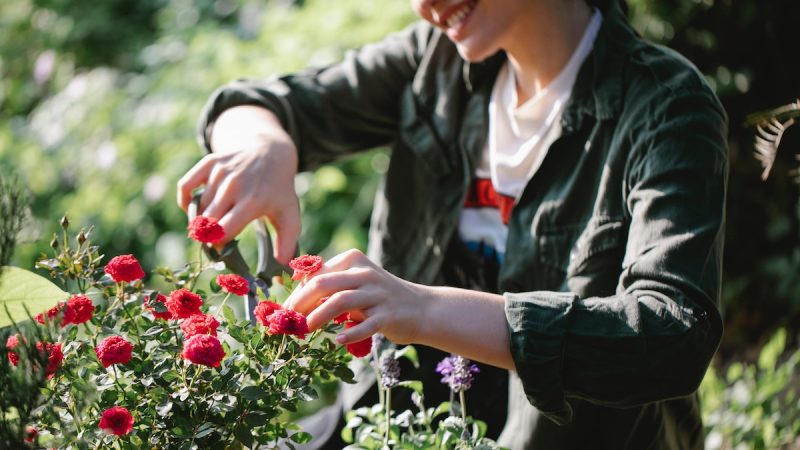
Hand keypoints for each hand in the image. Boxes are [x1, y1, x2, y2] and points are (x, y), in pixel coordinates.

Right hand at [177, 106, 299, 262]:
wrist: (271, 153)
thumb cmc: (279, 191)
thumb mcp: (289, 216)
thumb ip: (286, 245)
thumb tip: (279, 271)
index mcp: (253, 201)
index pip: (223, 231)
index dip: (218, 245)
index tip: (223, 249)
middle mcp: (235, 185)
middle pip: (206, 222)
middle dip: (207, 235)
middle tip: (216, 239)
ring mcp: (221, 172)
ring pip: (197, 208)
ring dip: (200, 220)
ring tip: (212, 224)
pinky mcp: (210, 163)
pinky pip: (185, 187)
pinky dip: (185, 201)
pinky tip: (195, 209)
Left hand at [286, 249, 513, 368]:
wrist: (421, 308)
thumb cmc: (379, 298)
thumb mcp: (355, 284)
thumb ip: (330, 286)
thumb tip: (293, 298)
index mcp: (354, 260)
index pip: (317, 274)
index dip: (297, 293)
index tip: (283, 311)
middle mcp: (366, 273)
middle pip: (324, 284)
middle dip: (301, 303)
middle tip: (288, 321)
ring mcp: (378, 293)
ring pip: (341, 301)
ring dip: (319, 316)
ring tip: (306, 329)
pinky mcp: (388, 314)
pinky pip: (366, 324)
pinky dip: (350, 333)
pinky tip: (337, 341)